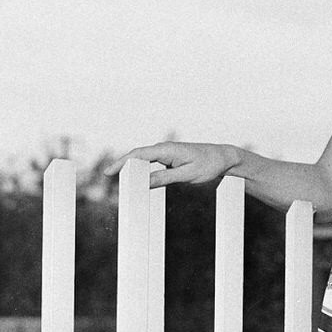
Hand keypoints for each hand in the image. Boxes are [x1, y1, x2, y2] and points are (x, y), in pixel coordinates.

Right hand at [106, 141, 237, 188]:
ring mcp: (166, 153)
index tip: (109, 172)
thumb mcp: (187, 175)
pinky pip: (150, 164)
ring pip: (143, 160)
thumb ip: (165, 178)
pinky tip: (136, 180)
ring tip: (119, 181)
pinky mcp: (169, 158)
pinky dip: (141, 171)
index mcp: (167, 150)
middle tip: (108, 178)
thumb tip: (145, 183)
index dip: (122, 162)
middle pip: (137, 156)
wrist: (222, 158)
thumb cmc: (208, 165)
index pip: (138, 154)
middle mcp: (164, 148)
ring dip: (130, 169)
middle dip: (122, 166)